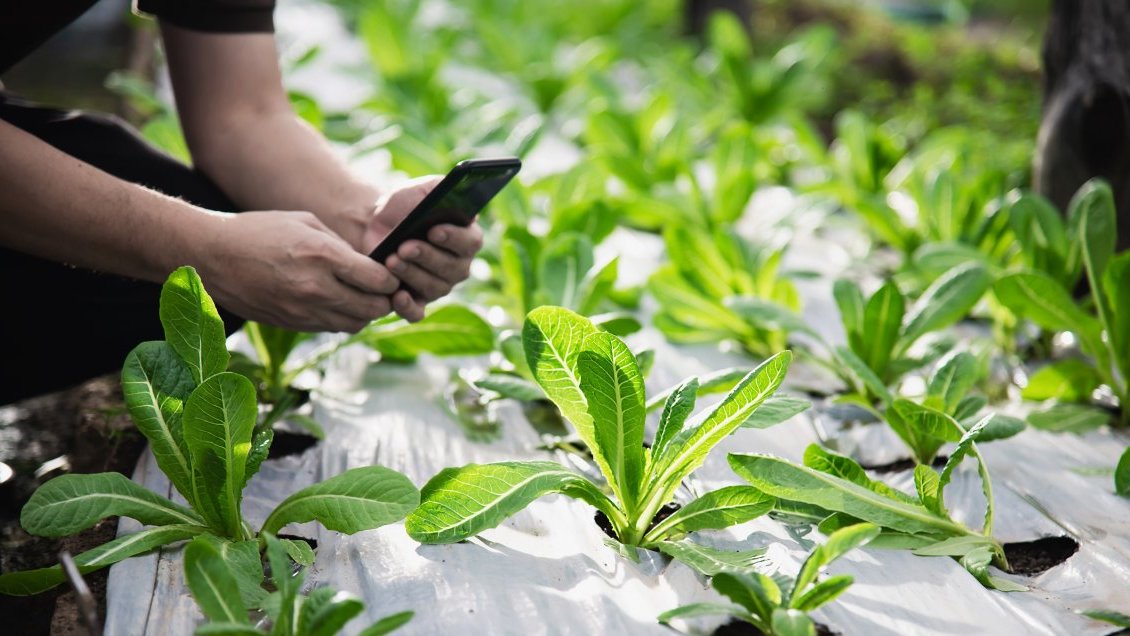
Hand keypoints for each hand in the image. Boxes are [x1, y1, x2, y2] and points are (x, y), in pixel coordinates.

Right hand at [196, 211, 398, 332]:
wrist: (211, 256)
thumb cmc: (259, 231)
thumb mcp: (306, 223)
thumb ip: (341, 246)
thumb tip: (368, 264)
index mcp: (323, 257)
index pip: (378, 280)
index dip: (391, 279)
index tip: (391, 273)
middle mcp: (316, 288)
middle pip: (372, 308)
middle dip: (384, 300)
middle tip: (383, 289)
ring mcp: (303, 311)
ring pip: (354, 324)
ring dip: (364, 313)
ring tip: (361, 297)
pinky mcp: (292, 324)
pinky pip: (331, 328)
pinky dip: (341, 318)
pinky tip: (337, 303)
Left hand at [362, 176, 484, 321]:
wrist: (373, 227)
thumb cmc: (402, 208)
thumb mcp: (420, 190)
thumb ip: (439, 186)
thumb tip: (455, 191)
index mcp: (466, 238)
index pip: (471, 242)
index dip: (453, 238)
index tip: (434, 230)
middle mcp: (458, 266)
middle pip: (452, 268)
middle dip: (427, 257)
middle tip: (405, 246)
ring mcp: (439, 286)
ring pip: (433, 287)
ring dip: (412, 274)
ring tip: (391, 259)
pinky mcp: (417, 302)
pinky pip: (417, 313)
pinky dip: (408, 308)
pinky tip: (397, 296)